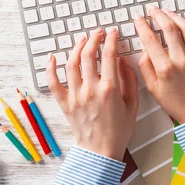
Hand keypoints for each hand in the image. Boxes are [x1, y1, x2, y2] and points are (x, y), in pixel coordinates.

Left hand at [46, 28, 138, 160]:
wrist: (100, 151)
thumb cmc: (119, 130)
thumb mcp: (133, 105)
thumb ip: (129, 81)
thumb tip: (123, 61)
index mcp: (109, 89)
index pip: (108, 55)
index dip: (111, 40)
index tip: (113, 33)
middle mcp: (90, 89)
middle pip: (88, 54)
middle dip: (94, 38)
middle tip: (99, 33)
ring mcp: (75, 95)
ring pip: (71, 63)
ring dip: (76, 47)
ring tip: (83, 40)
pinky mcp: (64, 103)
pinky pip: (53, 82)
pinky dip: (50, 68)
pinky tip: (52, 57)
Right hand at [133, 8, 184, 123]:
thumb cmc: (177, 104)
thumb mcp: (154, 90)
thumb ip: (145, 68)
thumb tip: (144, 50)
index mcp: (165, 68)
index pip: (150, 39)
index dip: (141, 25)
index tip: (138, 19)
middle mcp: (182, 60)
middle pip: (169, 28)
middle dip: (158, 15)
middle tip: (152, 10)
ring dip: (175, 15)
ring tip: (167, 11)